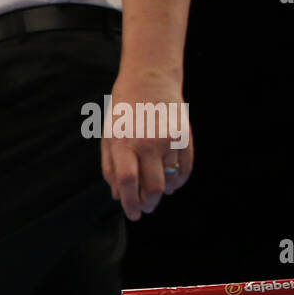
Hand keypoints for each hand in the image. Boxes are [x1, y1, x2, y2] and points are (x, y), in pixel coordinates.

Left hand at [100, 67, 192, 221]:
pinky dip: (178, 181)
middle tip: (145, 208)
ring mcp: (169, 139)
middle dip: (148, 204)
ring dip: (163, 193)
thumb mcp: (108, 137)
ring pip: (170, 180)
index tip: (133, 214)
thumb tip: (118, 195)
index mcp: (123, 143)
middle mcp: (147, 142)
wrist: (149, 80)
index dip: (130, 203)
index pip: (128, 181)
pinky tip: (171, 184)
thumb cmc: (123, 111)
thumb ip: (111, 168)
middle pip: (152, 187)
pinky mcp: (185, 137)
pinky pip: (185, 168)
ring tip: (156, 194)